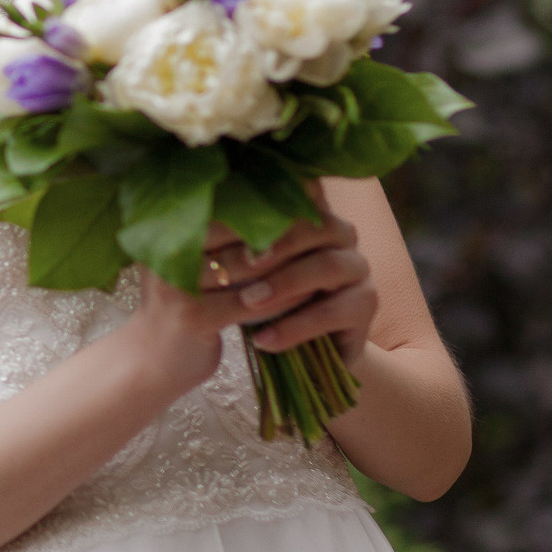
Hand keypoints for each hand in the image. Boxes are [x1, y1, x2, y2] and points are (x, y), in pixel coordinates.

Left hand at [197, 201, 376, 366]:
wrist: (293, 352)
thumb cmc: (255, 301)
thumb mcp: (236, 272)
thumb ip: (223, 243)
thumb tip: (185, 220)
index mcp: (305, 213)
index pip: (288, 199)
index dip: (256, 211)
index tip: (217, 229)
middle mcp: (337, 232)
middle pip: (312, 225)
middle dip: (272, 244)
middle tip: (238, 263)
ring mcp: (357, 267)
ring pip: (327, 265)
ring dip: (284, 284)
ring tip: (247, 304)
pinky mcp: (365, 305)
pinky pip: (334, 312)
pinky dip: (295, 327)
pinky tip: (263, 341)